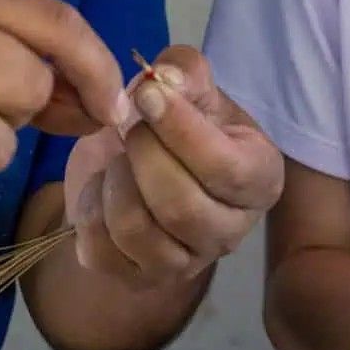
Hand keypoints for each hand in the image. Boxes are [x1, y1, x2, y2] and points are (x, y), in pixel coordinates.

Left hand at [63, 46, 282, 289]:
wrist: (139, 166)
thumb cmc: (178, 124)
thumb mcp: (189, 86)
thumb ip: (184, 72)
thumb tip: (164, 80)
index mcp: (259, 180)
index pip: (227, 169)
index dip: (181, 130)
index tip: (146, 95)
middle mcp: (231, 231)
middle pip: (181, 207)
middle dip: (143, 155)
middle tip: (130, 126)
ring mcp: (185, 263)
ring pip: (138, 231)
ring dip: (115, 181)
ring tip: (118, 156)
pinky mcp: (139, 278)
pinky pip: (102, 250)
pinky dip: (89, 209)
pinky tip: (103, 187)